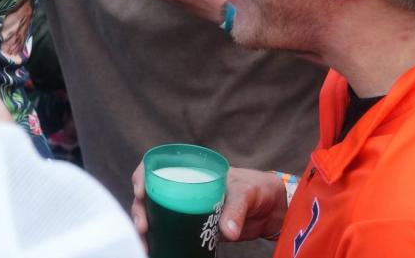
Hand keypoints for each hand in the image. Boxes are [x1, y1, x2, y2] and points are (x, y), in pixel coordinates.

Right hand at [132, 165, 287, 243]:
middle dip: (140, 208)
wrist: (274, 208)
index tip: (141, 192)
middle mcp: (184, 186)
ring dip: (147, 226)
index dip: (142, 176)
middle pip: (151, 194)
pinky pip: (172, 230)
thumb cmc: (258, 188)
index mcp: (191, 170)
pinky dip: (161, 239)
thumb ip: (236, 210)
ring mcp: (187, 207)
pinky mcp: (195, 226)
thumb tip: (226, 232)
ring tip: (145, 242)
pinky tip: (155, 247)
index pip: (157, 167)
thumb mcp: (247, 192)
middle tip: (143, 226)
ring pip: (157, 213)